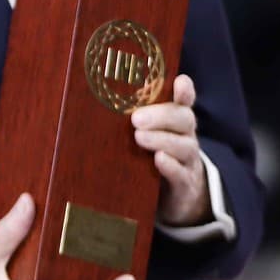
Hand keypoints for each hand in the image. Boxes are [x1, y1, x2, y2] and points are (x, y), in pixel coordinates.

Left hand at [133, 75, 207, 227]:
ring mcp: (187, 161)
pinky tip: (158, 160)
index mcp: (175, 121)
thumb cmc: (150, 159)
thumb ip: (131, 120)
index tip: (179, 81)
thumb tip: (92, 101)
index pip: (184, 101)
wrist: (175, 198)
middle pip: (184, 119)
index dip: (185, 91)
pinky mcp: (184, 184)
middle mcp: (185, 137)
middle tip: (136, 119)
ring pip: (184, 146)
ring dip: (161, 139)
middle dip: (161, 116)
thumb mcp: (145, 137)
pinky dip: (170, 166)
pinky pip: (181, 174)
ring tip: (139, 138)